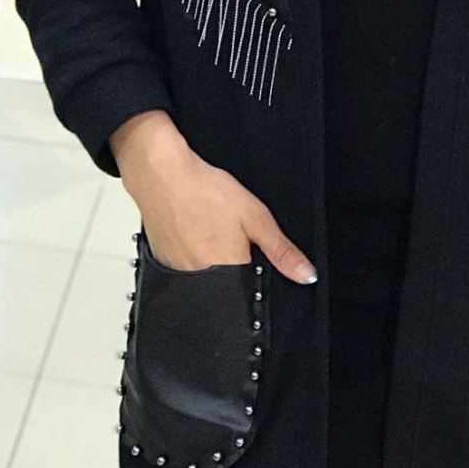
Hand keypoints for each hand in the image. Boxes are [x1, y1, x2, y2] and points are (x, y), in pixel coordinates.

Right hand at [110, 110, 317, 283]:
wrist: (161, 175)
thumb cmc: (204, 190)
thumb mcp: (255, 216)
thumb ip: (281, 251)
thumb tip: (307, 276)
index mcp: (230, 269)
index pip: (251, 292)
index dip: (255, 275)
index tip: (251, 255)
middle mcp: (202, 279)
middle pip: (227, 288)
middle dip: (234, 268)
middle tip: (227, 235)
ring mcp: (179, 274)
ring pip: (205, 281)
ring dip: (212, 264)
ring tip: (209, 232)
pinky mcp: (163, 266)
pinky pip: (184, 273)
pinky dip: (192, 259)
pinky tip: (192, 235)